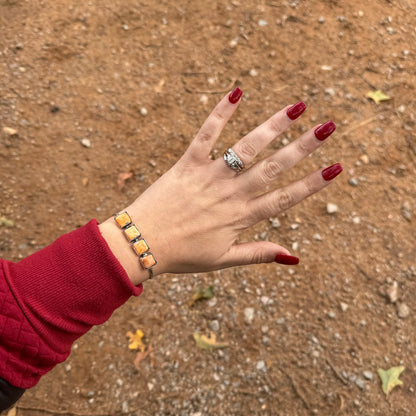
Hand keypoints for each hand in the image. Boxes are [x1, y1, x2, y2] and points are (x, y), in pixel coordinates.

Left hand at [100, 88, 341, 282]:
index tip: (334, 168)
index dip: (311, 184)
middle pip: (272, 168)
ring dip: (272, 127)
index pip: (284, 198)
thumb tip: (295, 256)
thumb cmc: (183, 254)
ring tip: (297, 108)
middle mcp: (229, 195)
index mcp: (240, 218)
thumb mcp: (223, 259)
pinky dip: (220, 113)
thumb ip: (258, 253)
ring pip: (245, 148)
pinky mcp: (187, 164)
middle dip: (303, 147)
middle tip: (327, 127)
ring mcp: (209, 177)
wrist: (142, 244)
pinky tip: (237, 92)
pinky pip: (205, 135)